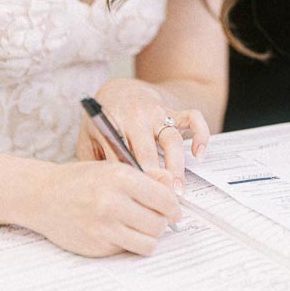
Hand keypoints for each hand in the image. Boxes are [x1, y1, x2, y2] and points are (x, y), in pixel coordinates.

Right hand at [27, 160, 180, 256]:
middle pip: (159, 223)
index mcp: (120, 178)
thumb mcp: (112, 168)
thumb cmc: (79, 179)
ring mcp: (103, 228)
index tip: (173, 208)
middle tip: (156, 218)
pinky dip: (129, 243)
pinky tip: (119, 231)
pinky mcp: (97, 247)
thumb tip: (172, 186)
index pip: (164, 198)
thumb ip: (145, 177)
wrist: (43, 196)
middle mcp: (112, 203)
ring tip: (141, 227)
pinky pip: (128, 250)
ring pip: (148, 243)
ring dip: (149, 237)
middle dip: (162, 222)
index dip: (173, 205)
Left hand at [76, 77, 210, 192]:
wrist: (121, 88)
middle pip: (146, 151)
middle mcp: (135, 117)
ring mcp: (157, 113)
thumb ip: (92, 159)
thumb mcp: (89, 135)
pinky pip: (193, 118)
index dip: (128, 179)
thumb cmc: (105, 119)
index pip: (119, 155)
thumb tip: (104, 190)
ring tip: (178, 190)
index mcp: (111, 123)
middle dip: (155, 178)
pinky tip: (199, 155)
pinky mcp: (174, 110)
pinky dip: (200, 135)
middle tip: (160, 202)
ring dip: (176, 166)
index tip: (135, 200)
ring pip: (171, 139)